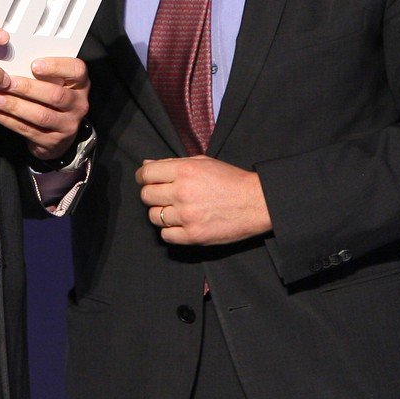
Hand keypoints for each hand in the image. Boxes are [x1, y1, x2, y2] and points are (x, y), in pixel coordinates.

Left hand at [0, 56, 88, 160]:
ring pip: (40, 115)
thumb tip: (13, 63)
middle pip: (56, 95)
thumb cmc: (52, 99)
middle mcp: (78, 105)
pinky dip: (8, 120)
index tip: (34, 64)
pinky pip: (28, 130)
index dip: (56, 66)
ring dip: (15, 106)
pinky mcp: (52, 141)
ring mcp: (67, 125)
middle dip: (28, 88)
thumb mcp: (56, 83)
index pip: (77, 70)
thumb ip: (42, 73)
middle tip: (7, 83)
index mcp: (80, 84)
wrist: (57, 134)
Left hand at [137, 156, 271, 245]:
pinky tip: (181, 224)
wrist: (256, 202)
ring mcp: (187, 216)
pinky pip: (166, 236)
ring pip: (154, 217)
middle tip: (164, 196)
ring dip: (161, 213)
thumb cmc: (230, 180)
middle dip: (152, 195)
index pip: (146, 174)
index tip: (147, 180)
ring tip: (176, 210)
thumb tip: (145, 165)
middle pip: (146, 196)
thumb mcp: (202, 162)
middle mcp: (182, 192)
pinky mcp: (193, 235)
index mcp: (184, 171)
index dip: (143, 177)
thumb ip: (172, 163)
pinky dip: (170, 231)